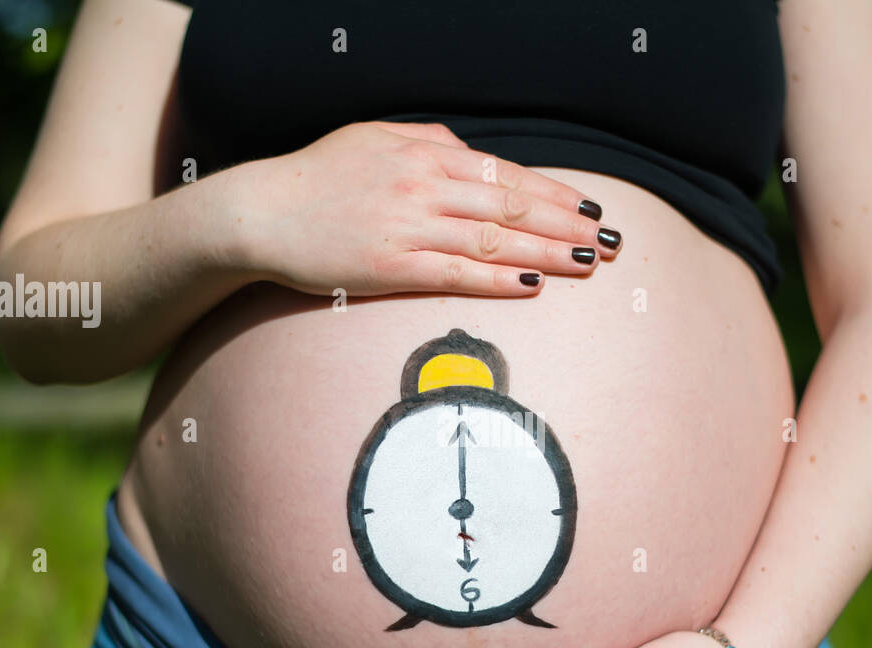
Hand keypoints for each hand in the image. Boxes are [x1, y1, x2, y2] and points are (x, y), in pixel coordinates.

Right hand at [224, 120, 620, 296]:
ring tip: (587, 265)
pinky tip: (533, 284)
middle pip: (512, 206)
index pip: (506, 174)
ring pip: (494, 239)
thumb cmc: (318, 177)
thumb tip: (472, 154)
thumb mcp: (374, 139)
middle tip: (610, 243)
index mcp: (425, 154)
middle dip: (567, 225)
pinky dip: (499, 277)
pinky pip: (458, 273)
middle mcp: (424, 186)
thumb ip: (428, 143)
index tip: (590, 209)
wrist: (260, 212)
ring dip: (547, 253)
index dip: (554, 194)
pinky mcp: (391, 267)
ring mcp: (409, 227)